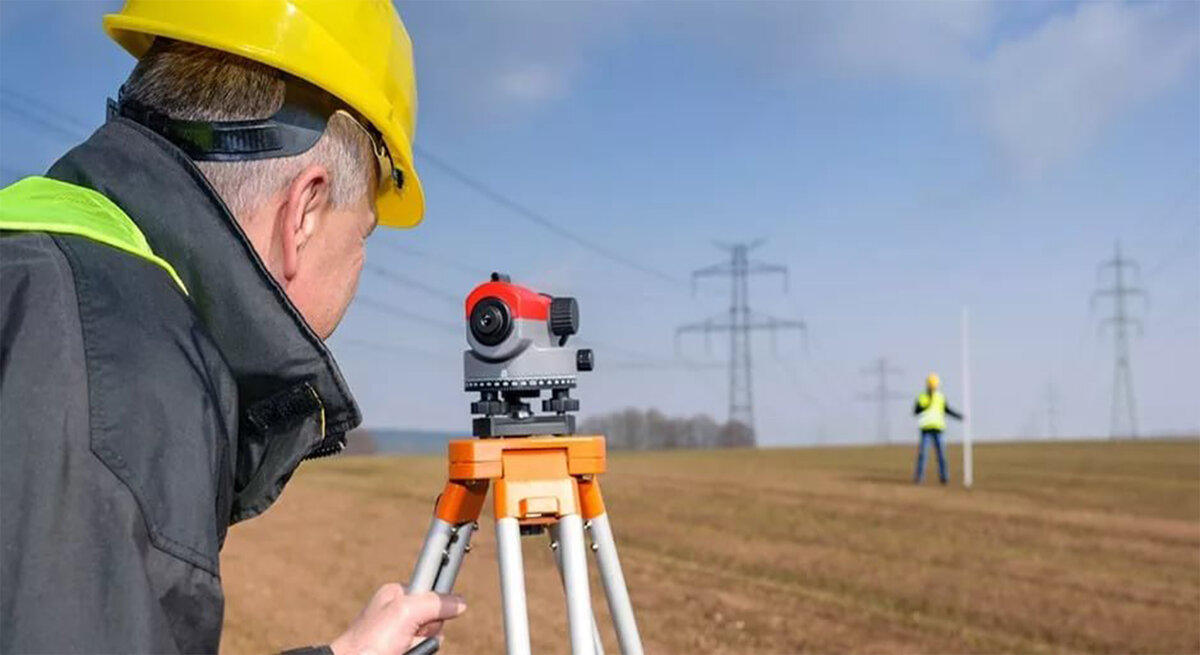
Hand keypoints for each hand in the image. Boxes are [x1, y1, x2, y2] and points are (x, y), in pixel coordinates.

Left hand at [330, 584, 466, 654]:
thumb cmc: (369, 640)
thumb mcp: (404, 612)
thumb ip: (434, 602)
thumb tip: (460, 602)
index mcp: (398, 594)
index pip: (433, 586)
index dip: (442, 591)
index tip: (456, 578)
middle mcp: (400, 612)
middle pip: (437, 616)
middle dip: (430, 629)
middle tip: (411, 634)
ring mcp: (402, 633)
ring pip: (432, 637)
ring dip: (422, 645)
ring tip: (401, 649)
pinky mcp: (403, 648)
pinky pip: (425, 648)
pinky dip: (418, 652)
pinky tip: (403, 653)